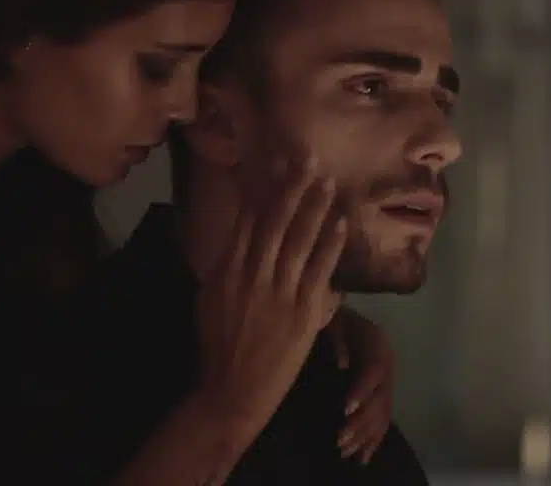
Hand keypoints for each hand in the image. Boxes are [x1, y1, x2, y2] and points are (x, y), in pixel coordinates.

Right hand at [195, 156, 346, 434]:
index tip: (277, 162)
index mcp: (225, 270)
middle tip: (308, 158)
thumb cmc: (218, 346)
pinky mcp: (302, 312)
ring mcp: (278, 293)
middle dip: (292, 188)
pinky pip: (319, 271)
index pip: (247, 220)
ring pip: (298, 240)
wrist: (230, 392)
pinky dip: (330, 245)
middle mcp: (250, 275)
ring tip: (328, 181)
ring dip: (314, 208)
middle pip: (274, 222)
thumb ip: (226, 267)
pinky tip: (340, 224)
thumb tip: (241, 238)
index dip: (264, 189)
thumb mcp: (210, 300)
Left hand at [329, 307, 395, 464]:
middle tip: (340, 440)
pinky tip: (363, 457)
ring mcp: (386, 382)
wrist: (343, 316)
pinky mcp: (381, 394)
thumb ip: (338, 338)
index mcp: (378, 344)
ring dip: (364, 435)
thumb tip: (342, 363)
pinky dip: (373, 439)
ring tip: (344, 451)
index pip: (376, 370)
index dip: (363, 391)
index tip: (346, 409)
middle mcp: (387, 366)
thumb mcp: (333, 320)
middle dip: (361, 422)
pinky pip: (382, 419)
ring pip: (381, 413)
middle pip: (380, 398)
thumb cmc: (334, 318)